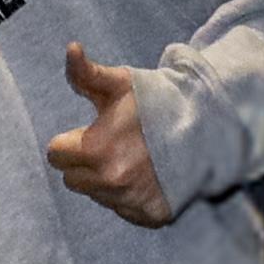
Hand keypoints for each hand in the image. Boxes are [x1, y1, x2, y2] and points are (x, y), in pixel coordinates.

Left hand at [45, 45, 177, 225]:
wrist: (208, 126)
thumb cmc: (157, 102)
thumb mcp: (120, 83)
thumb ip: (86, 73)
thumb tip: (71, 48)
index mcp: (95, 150)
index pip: (55, 155)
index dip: (72, 141)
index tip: (92, 132)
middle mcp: (111, 182)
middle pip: (72, 179)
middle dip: (86, 162)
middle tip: (114, 144)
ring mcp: (132, 202)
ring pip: (96, 194)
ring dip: (106, 179)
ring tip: (133, 158)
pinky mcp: (151, 215)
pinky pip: (123, 209)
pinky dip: (130, 196)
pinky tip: (146, 176)